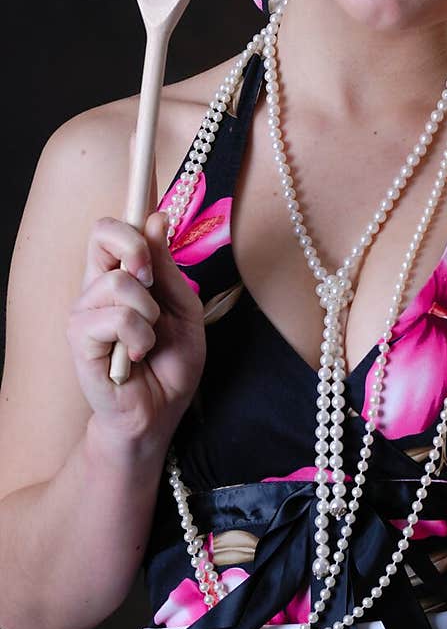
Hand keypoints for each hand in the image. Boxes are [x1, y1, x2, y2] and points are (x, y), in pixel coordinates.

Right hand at [67, 207, 206, 451]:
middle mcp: (96, 289)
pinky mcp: (80, 342)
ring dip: (149, 314)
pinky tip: (138, 356)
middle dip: (138, 250)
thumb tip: (155, 219)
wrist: (159, 413)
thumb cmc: (170, 363)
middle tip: (151, 283)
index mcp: (120, 277)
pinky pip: (116, 320)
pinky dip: (141, 338)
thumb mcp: (185, 310)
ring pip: (118, 283)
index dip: (133, 215)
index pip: (111, 228)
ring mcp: (84, 314)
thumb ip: (169, 269)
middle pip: (102, 234)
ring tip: (149, 339)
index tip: (158, 223)